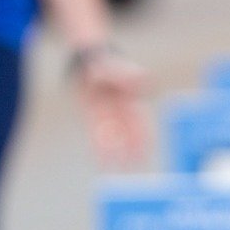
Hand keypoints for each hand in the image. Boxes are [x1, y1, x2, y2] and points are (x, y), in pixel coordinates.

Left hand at [73, 47, 150, 168]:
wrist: (84, 62)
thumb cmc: (103, 62)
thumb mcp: (115, 67)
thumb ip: (127, 75)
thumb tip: (145, 77)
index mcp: (131, 102)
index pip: (140, 124)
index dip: (143, 138)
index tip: (146, 151)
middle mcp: (120, 114)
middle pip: (128, 135)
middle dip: (131, 150)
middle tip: (134, 165)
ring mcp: (105, 118)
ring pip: (112, 139)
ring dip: (115, 153)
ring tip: (116, 167)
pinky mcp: (91, 120)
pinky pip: (96, 137)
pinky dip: (99, 149)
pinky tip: (101, 162)